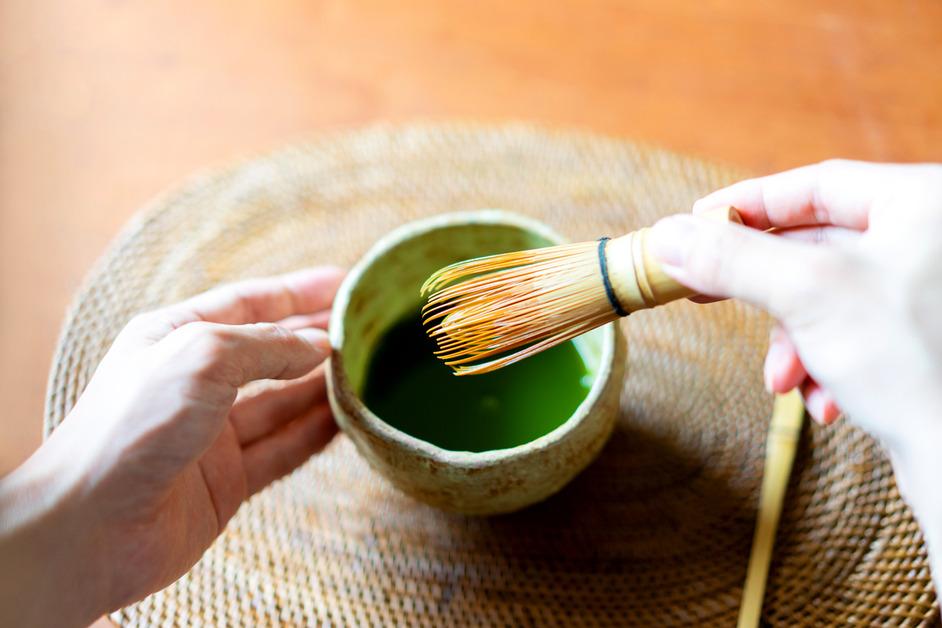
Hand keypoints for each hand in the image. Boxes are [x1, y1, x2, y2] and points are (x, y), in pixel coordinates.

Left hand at [0, 267, 344, 626]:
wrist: (89, 527)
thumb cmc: (131, 426)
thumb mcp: (202, 357)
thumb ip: (266, 346)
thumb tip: (318, 345)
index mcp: (176, 337)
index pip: (250, 304)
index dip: (299, 292)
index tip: (346, 283)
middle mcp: (195, 382)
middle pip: (271, 352)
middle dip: (318, 339)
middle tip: (369, 329)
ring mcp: (211, 433)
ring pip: (282, 402)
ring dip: (324, 388)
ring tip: (372, 372)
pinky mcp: (226, 480)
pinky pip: (283, 449)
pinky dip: (316, 434)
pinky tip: (349, 421)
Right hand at [649, 160, 941, 593]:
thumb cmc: (916, 365)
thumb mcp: (806, 293)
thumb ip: (732, 258)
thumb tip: (668, 237)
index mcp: (923, 202)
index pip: (817, 184)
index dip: (748, 204)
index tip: (697, 225)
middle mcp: (932, 240)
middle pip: (818, 245)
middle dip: (769, 294)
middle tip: (708, 296)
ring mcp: (930, 292)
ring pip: (830, 297)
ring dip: (793, 341)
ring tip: (784, 380)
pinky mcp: (926, 340)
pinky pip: (855, 333)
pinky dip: (825, 364)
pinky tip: (824, 401)